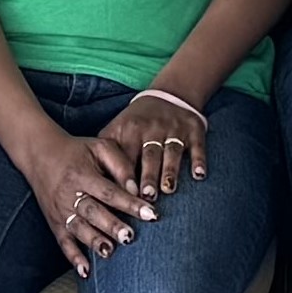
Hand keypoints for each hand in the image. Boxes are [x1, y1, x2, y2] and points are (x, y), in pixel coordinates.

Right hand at [12, 127, 157, 272]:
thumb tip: (137, 188)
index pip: (109, 191)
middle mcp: (69, 194)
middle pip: (92, 211)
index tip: (151, 213)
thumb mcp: (100, 147)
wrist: (40, 154)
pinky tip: (86, 271)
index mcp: (82, 174)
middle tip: (130, 236)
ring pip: (78, 229)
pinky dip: (73, 258)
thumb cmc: (78, 150)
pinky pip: (63, 242)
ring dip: (94, 241)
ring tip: (110, 251)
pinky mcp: (54, 223)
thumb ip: (120, 165)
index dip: (130, 203)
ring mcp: (60, 210)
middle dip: (111, 225)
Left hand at [95, 90, 210, 205]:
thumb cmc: (136, 122)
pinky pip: (197, 146)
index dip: (125, 176)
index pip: (126, 156)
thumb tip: (93, 184)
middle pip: (149, 155)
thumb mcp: (117, 129)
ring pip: (172, 151)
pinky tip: (199, 176)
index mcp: (130, 130)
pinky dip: (199, 160)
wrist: (168, 95)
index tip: (123, 197)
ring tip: (168, 190)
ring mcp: (174, 129)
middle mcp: (153, 129)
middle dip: (148, 175)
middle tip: (146, 197)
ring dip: (170, 171)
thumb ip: (106, 152)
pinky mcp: (194, 129)